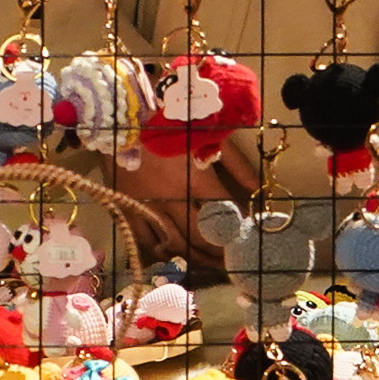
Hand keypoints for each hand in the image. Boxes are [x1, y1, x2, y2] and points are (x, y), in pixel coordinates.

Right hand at [113, 135, 264, 260]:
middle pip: (199, 236)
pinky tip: (173, 254)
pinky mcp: (126, 206)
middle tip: (231, 263)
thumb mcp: (207, 134)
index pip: (223, 212)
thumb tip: (257, 186)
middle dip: (218, 253)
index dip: (238, 228)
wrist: (121, 114)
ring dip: (193, 257)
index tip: (247, 237)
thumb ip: (234, 162)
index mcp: (194, 178)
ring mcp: (146, 205)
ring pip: (173, 243)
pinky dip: (160, 249)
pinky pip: (143, 239)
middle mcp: (171, 198)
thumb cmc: (169, 120)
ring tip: (209, 265)